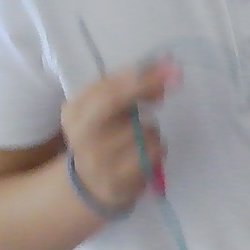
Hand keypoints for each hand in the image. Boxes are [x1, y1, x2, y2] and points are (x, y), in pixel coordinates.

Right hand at [59, 63, 177, 214]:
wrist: (90, 184)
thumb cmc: (103, 138)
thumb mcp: (106, 111)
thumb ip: (129, 90)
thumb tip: (163, 72)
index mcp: (75, 111)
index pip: (106, 87)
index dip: (139, 75)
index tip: (167, 65)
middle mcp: (81, 133)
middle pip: (114, 101)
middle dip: (144, 87)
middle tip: (174, 79)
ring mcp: (97, 159)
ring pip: (143, 129)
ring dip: (152, 130)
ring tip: (141, 139)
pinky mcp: (117, 180)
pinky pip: (152, 154)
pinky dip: (157, 150)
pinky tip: (145, 155)